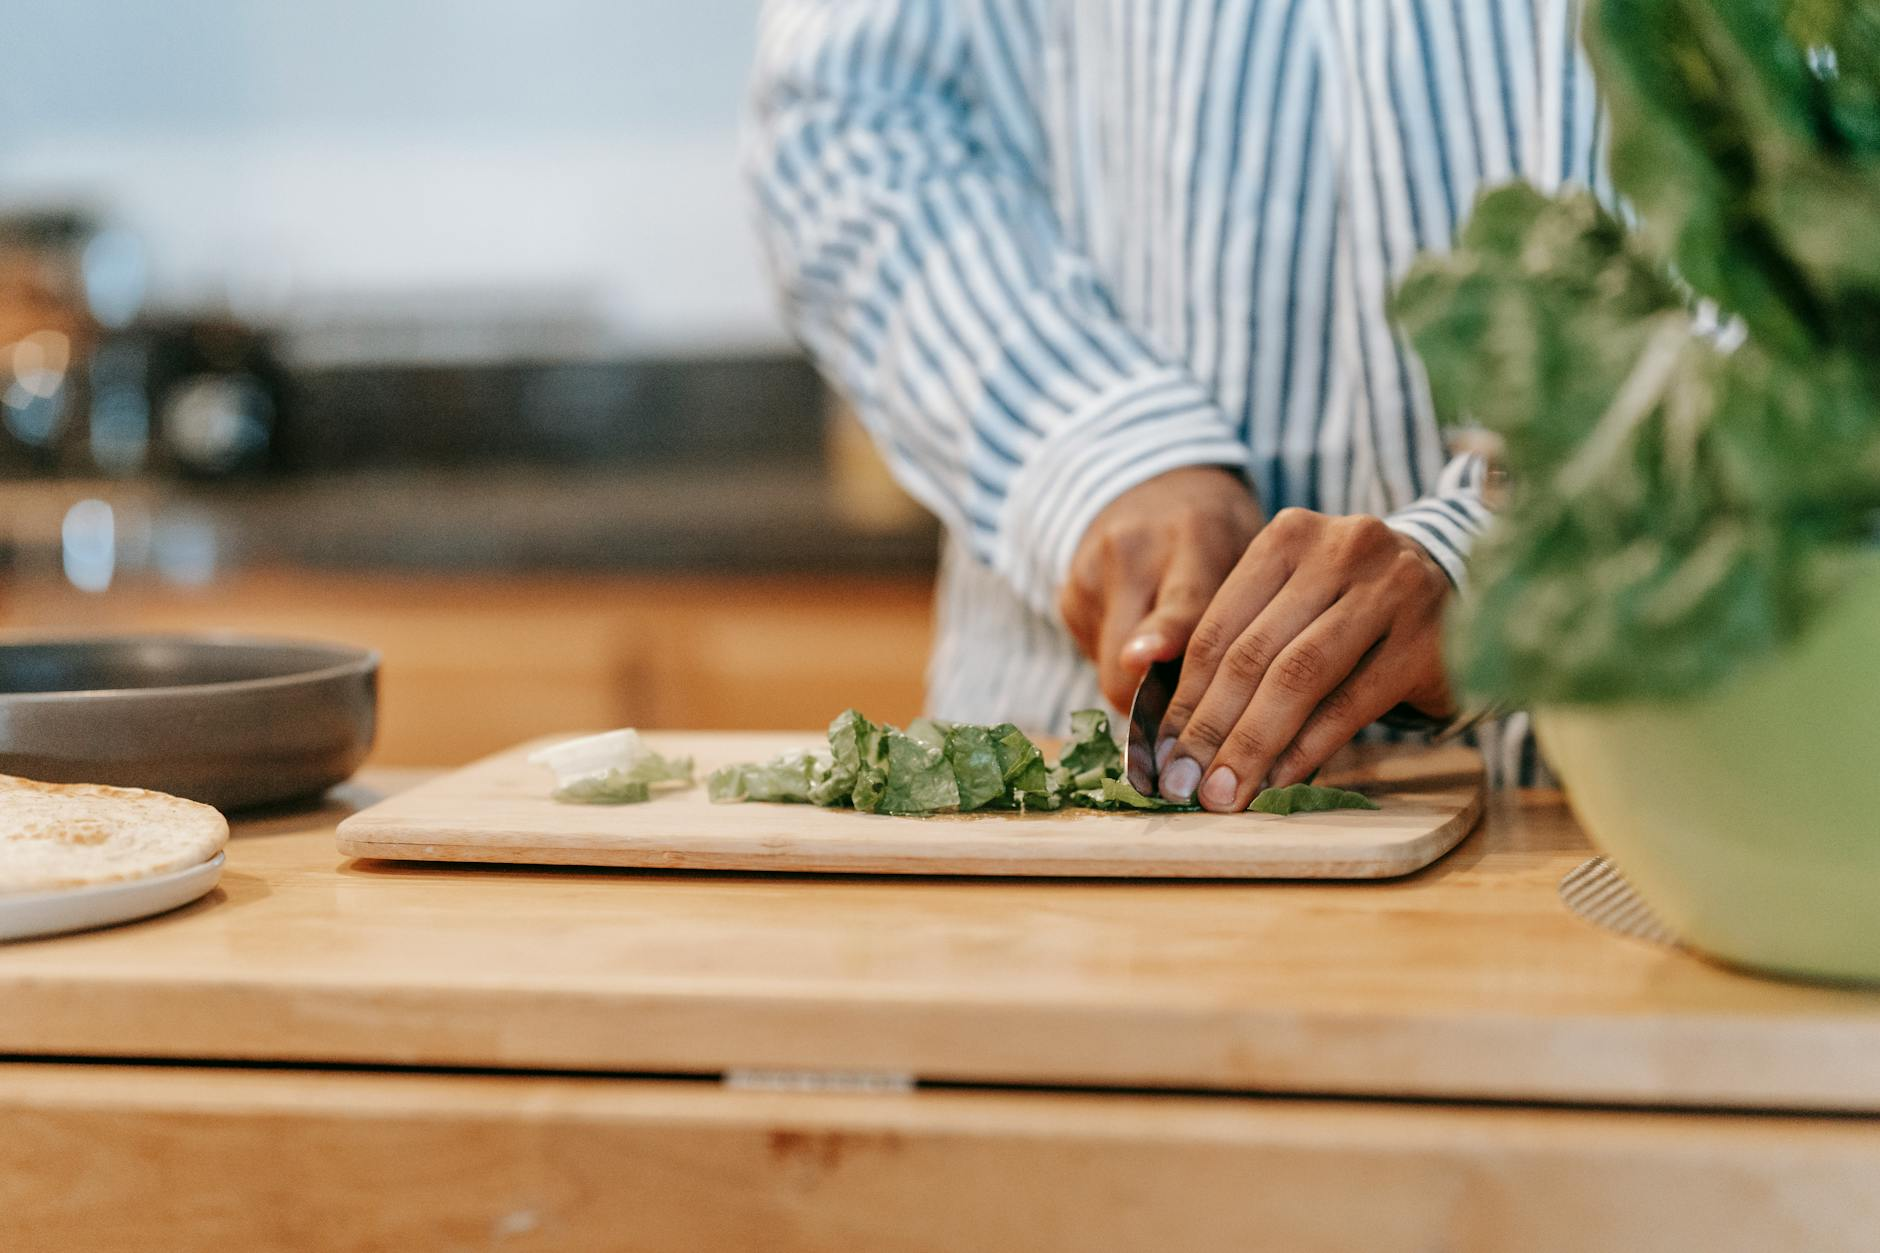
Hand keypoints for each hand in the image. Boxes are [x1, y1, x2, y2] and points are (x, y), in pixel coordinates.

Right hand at [1059, 467, 1262, 712]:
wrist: (1156, 487)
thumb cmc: (1220, 535)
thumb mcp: (1250, 554)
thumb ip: (1244, 616)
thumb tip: (1239, 704)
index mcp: (1194, 536)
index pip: (1179, 600)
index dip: (1161, 635)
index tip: (1143, 660)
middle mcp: (1131, 551)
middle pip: (1126, 656)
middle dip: (1159, 700)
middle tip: (1198, 714)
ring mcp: (1089, 573)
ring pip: (1110, 670)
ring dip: (1143, 682)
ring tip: (1172, 646)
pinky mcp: (1066, 596)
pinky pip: (1096, 658)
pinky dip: (1124, 661)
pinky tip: (1143, 628)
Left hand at [1154, 509, 1454, 810]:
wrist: (1463, 587)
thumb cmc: (1353, 607)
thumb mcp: (1295, 601)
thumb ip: (1241, 646)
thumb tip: (1176, 737)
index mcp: (1287, 536)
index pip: (1217, 628)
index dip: (1183, 698)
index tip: (1160, 755)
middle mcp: (1339, 551)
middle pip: (1253, 654)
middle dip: (1210, 729)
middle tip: (1184, 786)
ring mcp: (1390, 591)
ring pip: (1299, 679)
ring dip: (1253, 746)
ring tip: (1224, 793)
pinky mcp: (1426, 640)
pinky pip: (1351, 703)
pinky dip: (1308, 747)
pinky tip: (1280, 781)